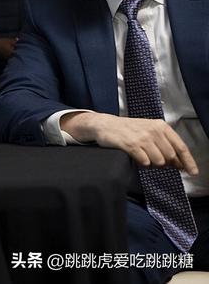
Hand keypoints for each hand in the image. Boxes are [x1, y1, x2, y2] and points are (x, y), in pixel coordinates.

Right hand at [60, 112, 198, 174]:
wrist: (105, 125)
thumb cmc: (128, 129)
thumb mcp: (149, 132)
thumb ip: (165, 146)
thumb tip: (180, 164)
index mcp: (160, 126)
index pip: (180, 147)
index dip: (188, 162)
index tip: (192, 173)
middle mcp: (153, 131)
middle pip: (169, 157)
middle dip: (163, 163)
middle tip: (152, 160)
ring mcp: (142, 137)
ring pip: (158, 161)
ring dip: (151, 164)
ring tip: (142, 157)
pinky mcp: (130, 144)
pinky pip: (144, 162)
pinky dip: (141, 163)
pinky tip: (135, 157)